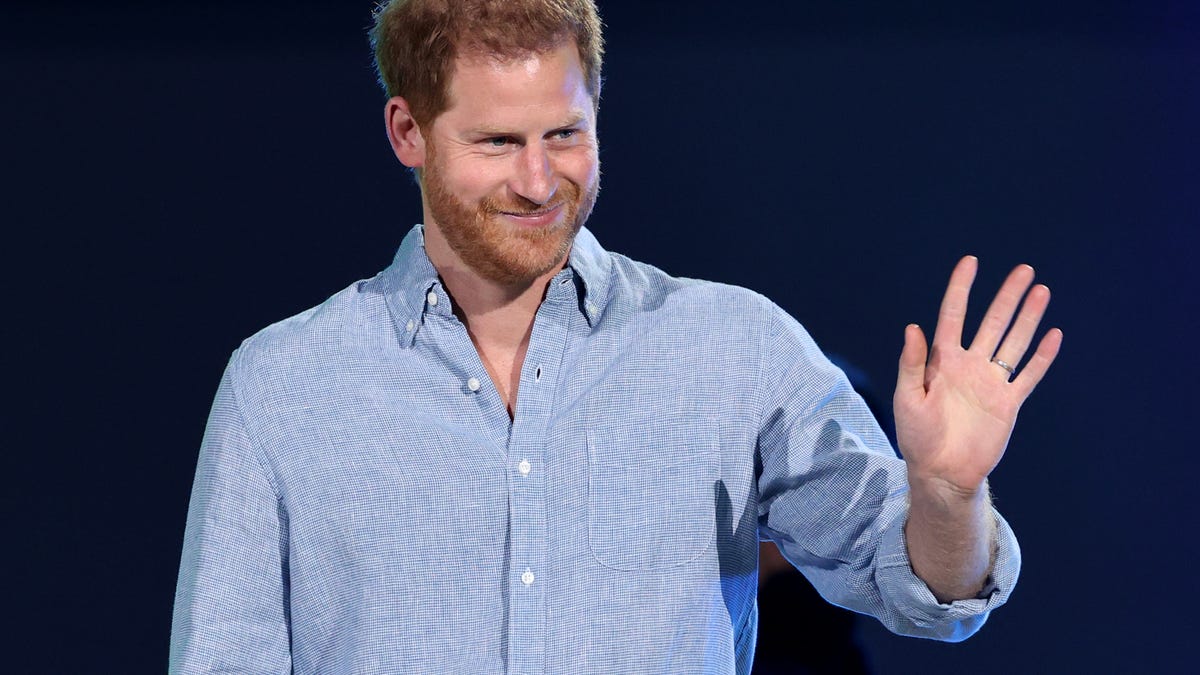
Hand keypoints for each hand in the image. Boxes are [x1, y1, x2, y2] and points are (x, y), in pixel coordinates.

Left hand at [894, 256, 1062, 493]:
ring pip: (1014, 342)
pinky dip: (1042, 356)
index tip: (970, 263)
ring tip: (1042, 291)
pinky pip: (1028, 375)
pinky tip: (1054, 335)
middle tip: (1025, 270)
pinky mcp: (1008, 403)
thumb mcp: (908, 398)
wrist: (941, 472)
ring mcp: (991, 383)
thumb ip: (912, 363)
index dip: (961, 289)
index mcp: (942, 361)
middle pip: (992, 323)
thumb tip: (914, 327)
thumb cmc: (917, 436)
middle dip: (1007, 297)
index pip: (953, 316)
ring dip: (1028, 318)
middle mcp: (969, 366)